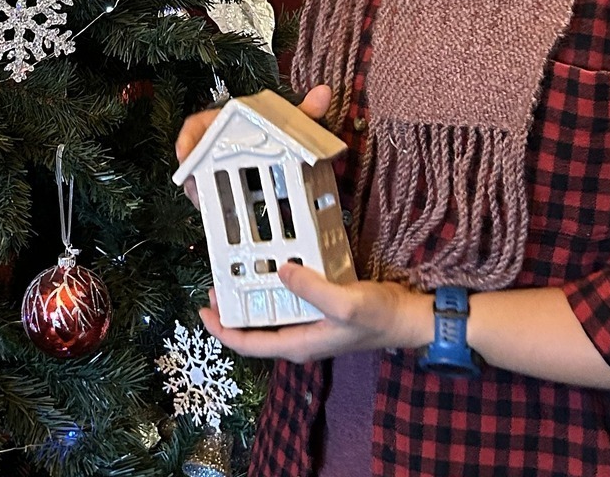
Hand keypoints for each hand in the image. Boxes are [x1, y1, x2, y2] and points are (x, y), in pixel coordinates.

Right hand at [174, 85, 333, 205]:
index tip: (184, 154)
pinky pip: (215, 193)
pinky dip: (217, 204)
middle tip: (193, 188)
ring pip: (203, 177)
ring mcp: (218, 165)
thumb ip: (304, 110)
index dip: (188, 139)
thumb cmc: (277, 130)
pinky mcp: (225, 185)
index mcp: (227, 122)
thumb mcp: (289, 122)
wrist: (281, 147)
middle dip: (191, 173)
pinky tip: (223, 214)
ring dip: (202, 190)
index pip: (199, 125)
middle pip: (196, 156)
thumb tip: (324, 92)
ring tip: (205, 203)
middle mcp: (218, 143)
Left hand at [200, 269, 433, 363]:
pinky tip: (271, 265)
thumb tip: (279, 270)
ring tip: (235, 271)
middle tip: (215, 282)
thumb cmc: (377, 317)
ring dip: (251, 296)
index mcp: (298, 344)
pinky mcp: (319, 310)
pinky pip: (288, 300)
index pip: (249, 344)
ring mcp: (309, 324)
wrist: (407, 317)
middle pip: (255, 328)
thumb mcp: (344, 303)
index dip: (222, 330)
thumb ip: (311, 288)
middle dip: (232, 310)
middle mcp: (298, 338)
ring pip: (270, 313)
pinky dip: (274, 285)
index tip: (202, 309)